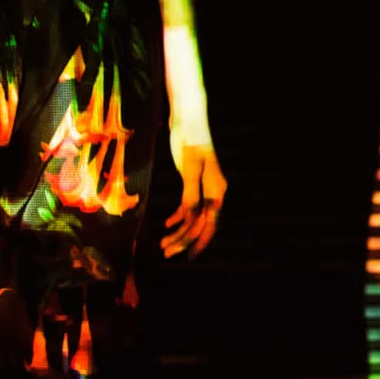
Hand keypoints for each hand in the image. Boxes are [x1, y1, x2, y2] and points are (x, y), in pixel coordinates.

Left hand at [162, 133, 226, 259]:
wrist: (189, 123)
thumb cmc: (191, 143)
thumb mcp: (190, 169)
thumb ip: (190, 194)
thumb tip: (188, 217)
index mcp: (216, 191)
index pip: (209, 223)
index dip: (199, 241)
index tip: (189, 255)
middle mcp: (213, 193)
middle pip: (199, 224)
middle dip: (184, 240)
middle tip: (166, 252)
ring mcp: (203, 190)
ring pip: (192, 218)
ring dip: (178, 231)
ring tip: (163, 243)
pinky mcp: (192, 184)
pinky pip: (187, 207)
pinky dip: (177, 216)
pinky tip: (166, 224)